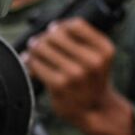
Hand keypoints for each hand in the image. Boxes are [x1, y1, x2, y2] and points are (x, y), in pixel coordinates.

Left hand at [24, 18, 134, 134]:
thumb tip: (52, 27)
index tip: (54, 30)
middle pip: (56, 34)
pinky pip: (36, 64)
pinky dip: (29, 61)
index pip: (76, 25)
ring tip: (33, 52)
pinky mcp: (60, 85)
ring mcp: (76, 73)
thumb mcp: (97, 57)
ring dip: (33, 48)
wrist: (94, 109)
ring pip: (42, 47)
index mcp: (105, 50)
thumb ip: (81, 39)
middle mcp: (93, 61)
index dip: (61, 25)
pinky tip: (30, 63)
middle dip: (44, 37)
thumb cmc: (91, 80)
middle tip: (39, 42)